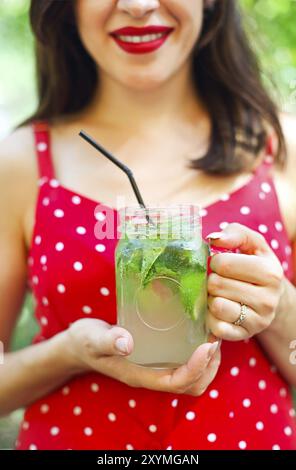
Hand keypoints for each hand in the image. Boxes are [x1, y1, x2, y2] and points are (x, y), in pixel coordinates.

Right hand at [65, 318, 220, 395]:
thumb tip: (127, 343)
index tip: (207, 345)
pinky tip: (199, 331)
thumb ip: (108, 341)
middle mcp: (152, 375)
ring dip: (208, 361)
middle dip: (209, 366)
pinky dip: (199, 352)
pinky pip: (185, 363)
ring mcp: (156, 368)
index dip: (196, 368)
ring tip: (212, 335)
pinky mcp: (158, 357)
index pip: (177, 382)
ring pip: (192, 377)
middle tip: (215, 339)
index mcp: (140, 375)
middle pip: (191, 385)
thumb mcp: (92, 339)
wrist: (79, 345)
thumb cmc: (85, 343)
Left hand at [206, 222, 283, 340]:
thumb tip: (213, 238)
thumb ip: (235, 233)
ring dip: (211, 298)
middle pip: (217, 285)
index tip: (221, 263)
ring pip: (216, 306)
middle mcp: (268, 299)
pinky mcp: (245, 335)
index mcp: (270, 272)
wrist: (270, 298)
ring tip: (220, 293)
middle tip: (219, 280)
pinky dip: (211, 317)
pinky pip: (216, 327)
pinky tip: (219, 309)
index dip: (215, 261)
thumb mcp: (252, 244)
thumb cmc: (255, 266)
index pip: (224, 264)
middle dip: (212, 280)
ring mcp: (258, 320)